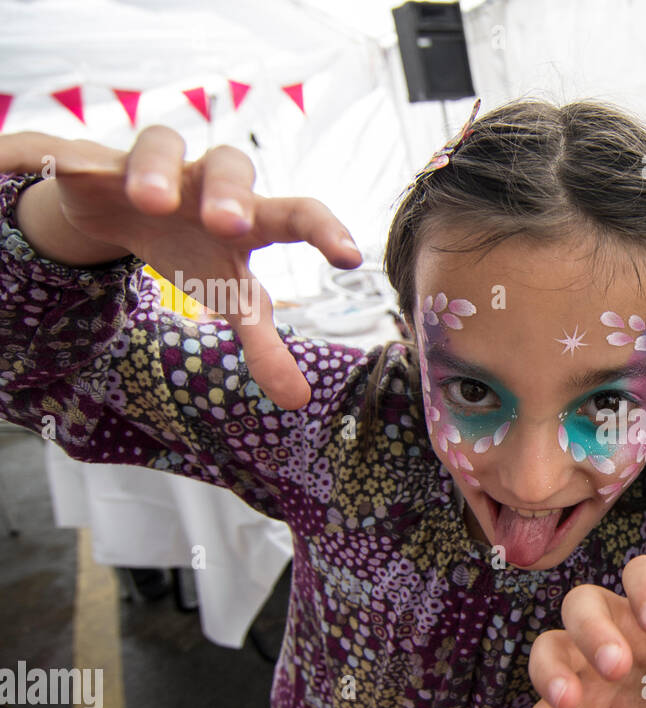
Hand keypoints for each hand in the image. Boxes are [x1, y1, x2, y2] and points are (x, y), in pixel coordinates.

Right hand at [0, 128, 361, 407]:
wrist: (128, 211)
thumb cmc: (196, 252)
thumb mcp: (229, 297)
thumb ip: (264, 346)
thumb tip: (298, 400)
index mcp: (251, 217)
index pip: (298, 213)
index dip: (325, 231)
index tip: (350, 258)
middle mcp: (210, 181)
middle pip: (232, 165)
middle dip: (231, 193)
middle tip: (229, 227)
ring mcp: (156, 166)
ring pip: (162, 143)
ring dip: (157, 170)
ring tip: (150, 203)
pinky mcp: (98, 165)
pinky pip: (86, 155)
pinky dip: (77, 162)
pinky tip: (69, 174)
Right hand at [511, 555, 645, 707]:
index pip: (645, 573)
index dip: (645, 587)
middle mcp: (622, 625)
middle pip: (586, 601)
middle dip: (594, 629)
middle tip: (617, 665)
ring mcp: (594, 661)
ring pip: (553, 643)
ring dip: (554, 668)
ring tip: (569, 699)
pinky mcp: (581, 701)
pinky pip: (545, 707)